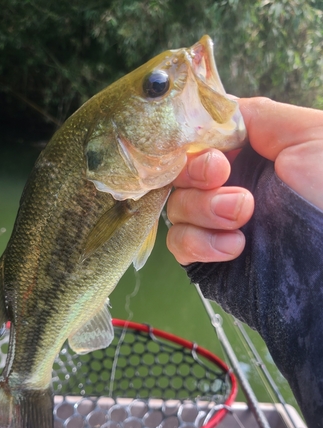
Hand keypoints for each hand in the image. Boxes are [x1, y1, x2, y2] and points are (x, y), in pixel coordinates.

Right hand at [167, 97, 322, 264]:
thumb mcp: (309, 134)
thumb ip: (257, 115)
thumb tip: (213, 111)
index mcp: (250, 155)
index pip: (199, 141)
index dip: (196, 145)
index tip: (218, 158)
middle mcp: (229, 186)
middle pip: (181, 173)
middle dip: (197, 175)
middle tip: (227, 183)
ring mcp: (218, 224)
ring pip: (177, 207)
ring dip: (203, 210)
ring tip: (243, 218)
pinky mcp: (211, 258)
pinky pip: (179, 245)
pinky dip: (197, 243)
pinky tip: (233, 246)